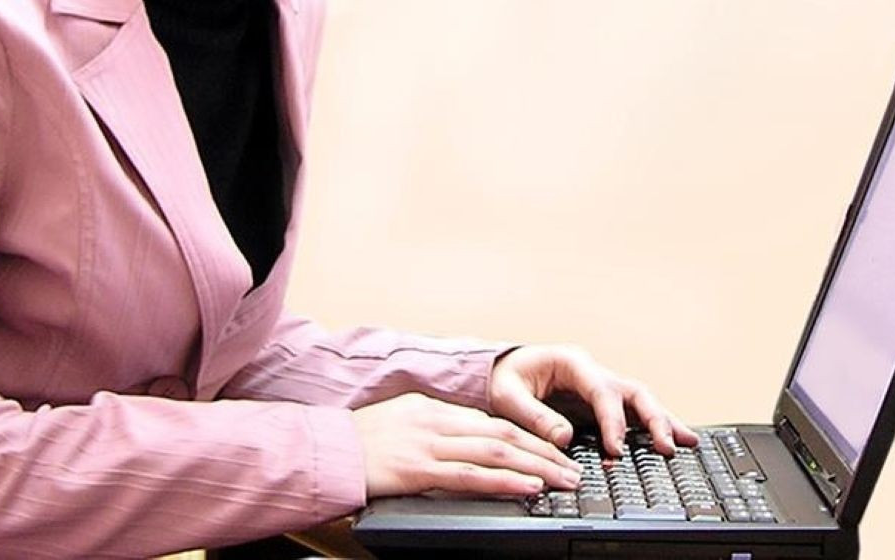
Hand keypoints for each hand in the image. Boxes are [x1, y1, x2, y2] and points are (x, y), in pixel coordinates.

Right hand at [352, 392, 582, 499]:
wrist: (321, 451)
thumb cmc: (356, 443)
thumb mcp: (400, 422)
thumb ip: (433, 429)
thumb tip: (465, 443)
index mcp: (433, 408)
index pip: (493, 421)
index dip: (529, 436)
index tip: (554, 450)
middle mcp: (437, 420)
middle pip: (505, 433)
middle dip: (545, 451)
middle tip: (573, 468)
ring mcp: (428, 444)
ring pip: (497, 452)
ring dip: (537, 466)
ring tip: (564, 480)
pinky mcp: (418, 469)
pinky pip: (471, 475)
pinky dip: (505, 481)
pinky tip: (528, 486)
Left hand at [488, 345, 699, 456]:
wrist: (498, 371)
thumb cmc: (502, 378)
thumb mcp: (507, 395)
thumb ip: (533, 415)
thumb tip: (564, 438)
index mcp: (571, 363)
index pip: (602, 391)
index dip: (612, 421)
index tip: (616, 449)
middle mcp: (591, 372)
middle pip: (633, 392)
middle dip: (653, 418)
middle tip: (667, 445)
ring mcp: (599, 387)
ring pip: (640, 401)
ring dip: (663, 422)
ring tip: (686, 443)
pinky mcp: (599, 405)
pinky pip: (631, 414)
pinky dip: (651, 428)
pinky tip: (671, 442)